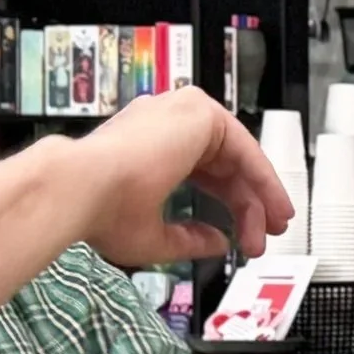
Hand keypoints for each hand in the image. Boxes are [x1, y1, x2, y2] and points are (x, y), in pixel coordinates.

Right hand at [64, 89, 292, 265]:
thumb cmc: (100, 211)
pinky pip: (243, 146)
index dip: (230, 206)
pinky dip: (262, 176)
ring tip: (273, 228)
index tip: (245, 236)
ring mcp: (180, 113)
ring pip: (238, 156)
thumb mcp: (153, 234)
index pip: (204, 175)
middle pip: (225, 166)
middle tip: (265, 237)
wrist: (79, 188)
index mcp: (149, 148)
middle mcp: (164, 125)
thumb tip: (219, 242)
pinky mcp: (196, 110)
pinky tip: (271, 205)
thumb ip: (190, 238)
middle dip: (250, 205)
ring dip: (260, 194)